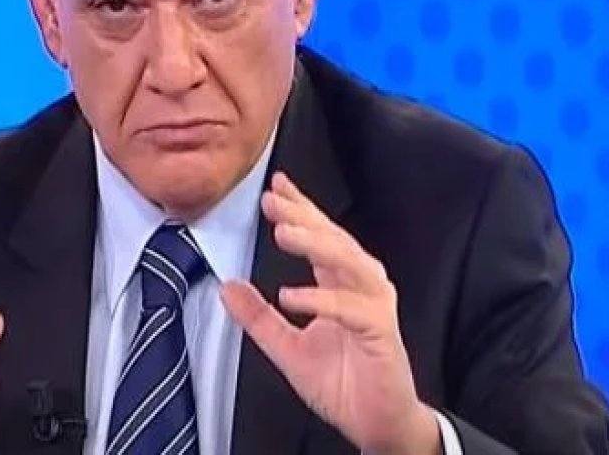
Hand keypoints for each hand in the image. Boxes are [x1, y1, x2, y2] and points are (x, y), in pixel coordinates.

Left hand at [220, 173, 439, 454]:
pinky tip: (292, 296)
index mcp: (341, 284)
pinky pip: (352, 310)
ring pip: (348, 263)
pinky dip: (322, 300)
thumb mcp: (286, 347)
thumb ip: (259, 317)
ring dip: (316, 244)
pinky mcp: (382, 332)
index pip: (320, 236)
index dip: (299, 209)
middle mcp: (362, 287)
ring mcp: (375, 306)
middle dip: (302, 216)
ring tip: (283, 232)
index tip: (275, 187)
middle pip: (333, 240)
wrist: (374, 422)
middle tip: (271, 200)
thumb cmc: (341, 383)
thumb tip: (227, 287)